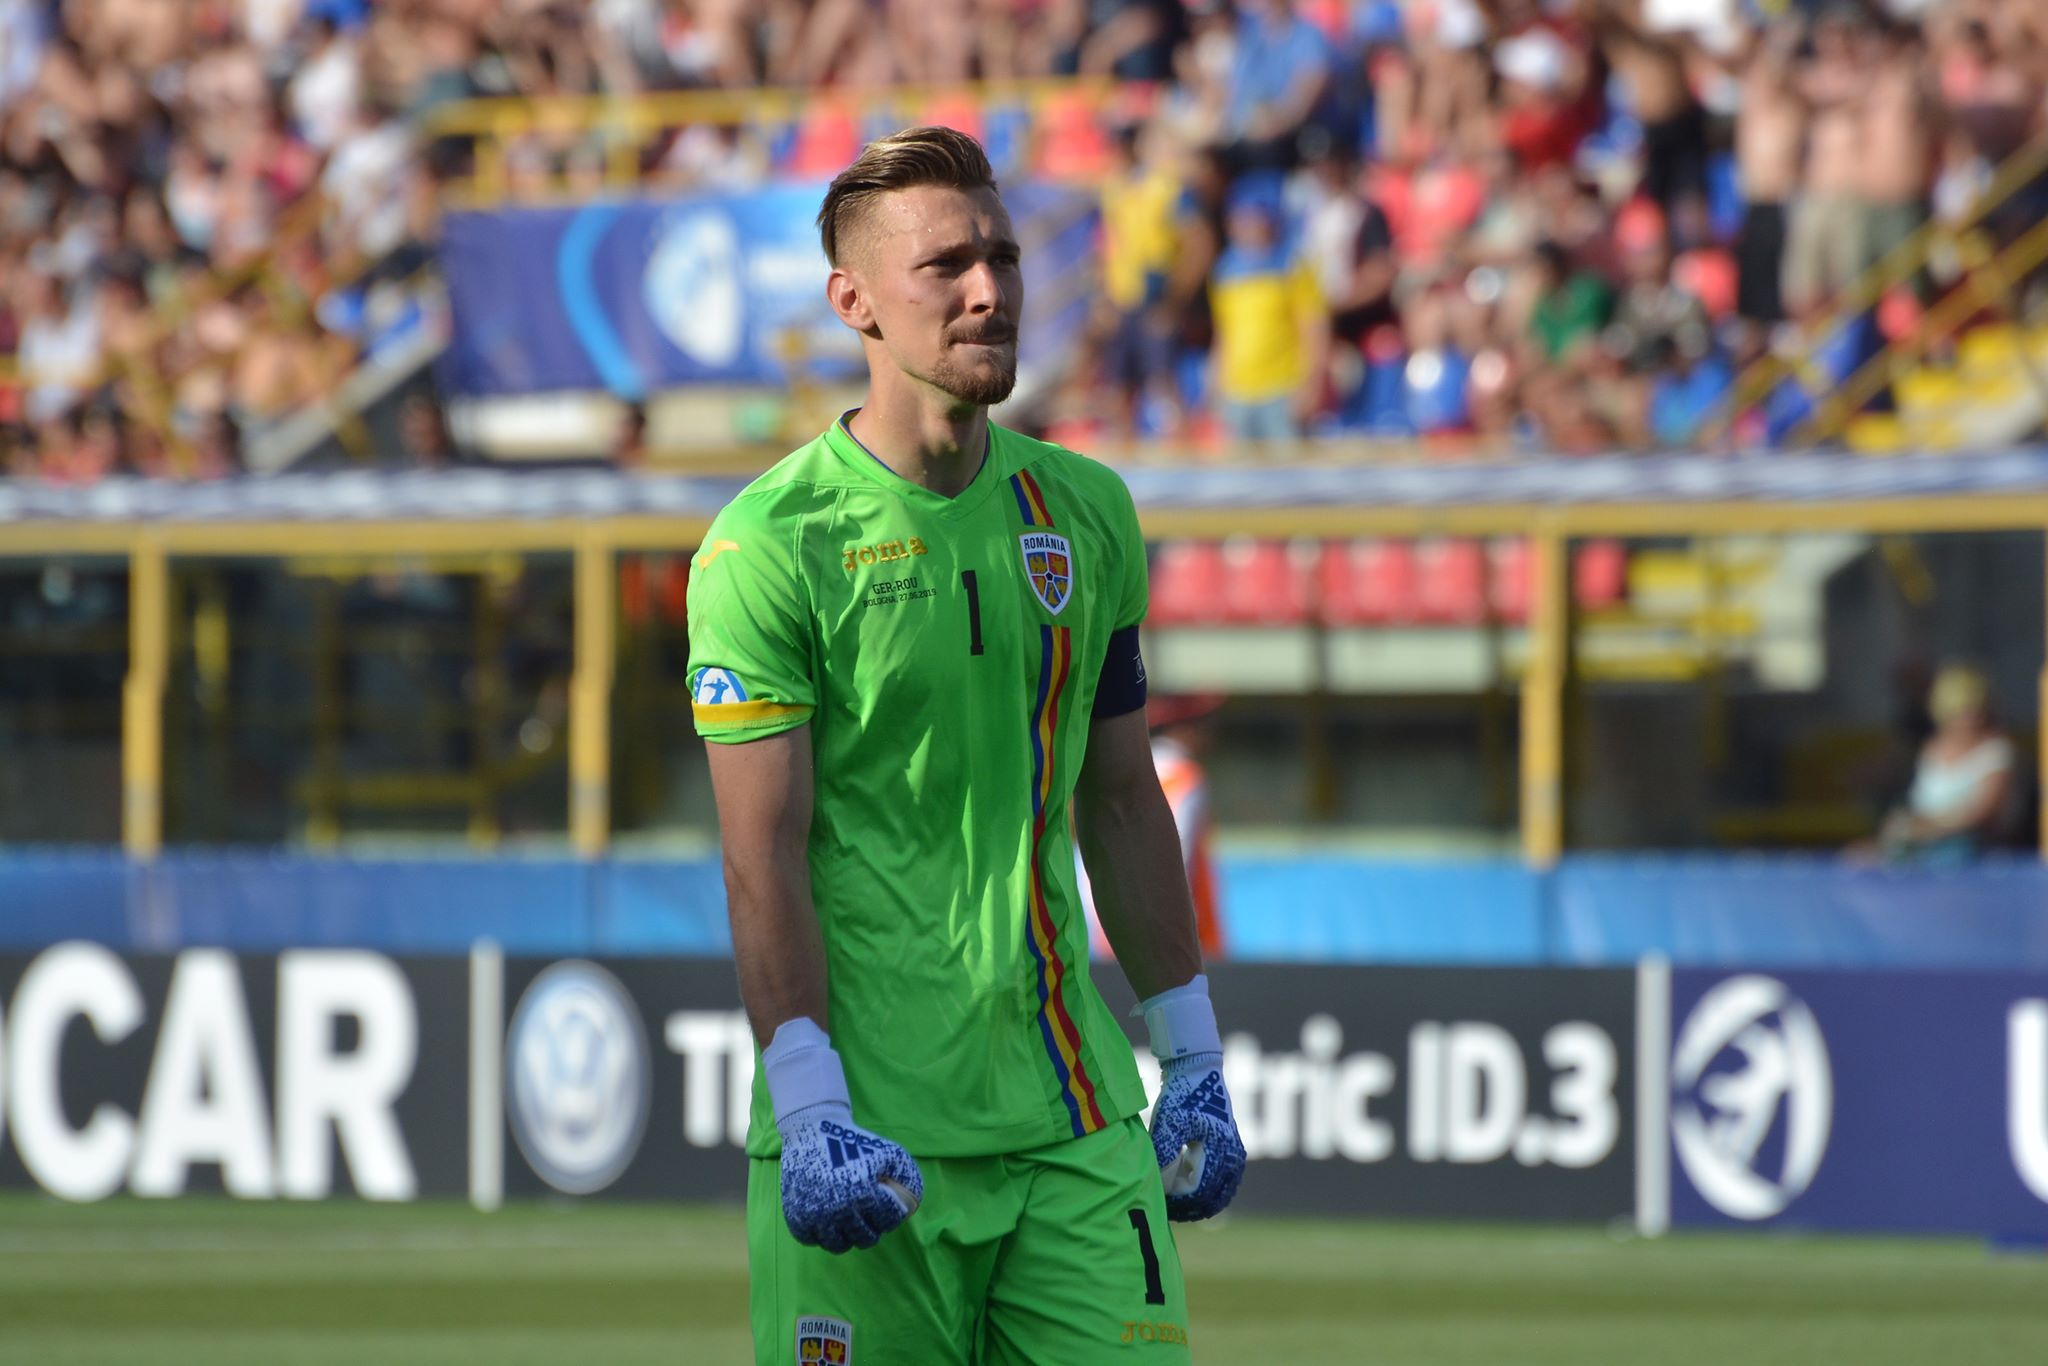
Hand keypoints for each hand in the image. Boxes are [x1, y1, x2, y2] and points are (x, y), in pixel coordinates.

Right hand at [775, 1102, 923, 1253]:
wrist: (812, 1130)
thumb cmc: (854, 1143)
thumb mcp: (890, 1153)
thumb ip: (908, 1180)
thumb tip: (911, 1208)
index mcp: (863, 1193)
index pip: (888, 1222)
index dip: (891, 1214)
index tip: (884, 1205)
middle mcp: (838, 1209)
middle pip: (865, 1239)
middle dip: (872, 1228)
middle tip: (868, 1215)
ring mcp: (814, 1215)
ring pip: (838, 1246)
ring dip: (847, 1236)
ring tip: (849, 1221)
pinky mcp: (796, 1215)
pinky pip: (812, 1240)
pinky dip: (821, 1234)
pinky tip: (828, 1219)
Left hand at [1149, 1052, 1245, 1221]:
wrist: (1197, 1068)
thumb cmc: (1181, 1094)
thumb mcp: (1169, 1122)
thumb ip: (1165, 1152)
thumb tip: (1158, 1183)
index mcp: (1219, 1148)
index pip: (1202, 1192)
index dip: (1182, 1203)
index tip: (1163, 1206)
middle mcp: (1232, 1153)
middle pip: (1215, 1196)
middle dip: (1192, 1208)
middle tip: (1169, 1212)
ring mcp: (1234, 1150)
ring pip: (1223, 1191)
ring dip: (1203, 1202)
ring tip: (1179, 1208)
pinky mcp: (1231, 1146)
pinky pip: (1226, 1180)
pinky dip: (1211, 1191)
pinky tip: (1192, 1194)